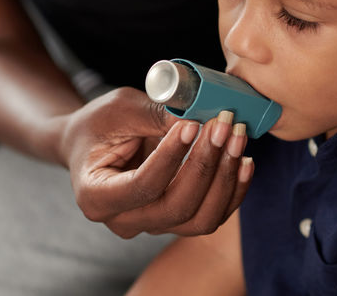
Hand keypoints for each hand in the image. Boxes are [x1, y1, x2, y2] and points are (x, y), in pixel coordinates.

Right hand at [60, 87, 252, 238]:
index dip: (172, 157)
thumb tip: (200, 112)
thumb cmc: (98, 124)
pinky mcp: (176, 221)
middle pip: (176, 208)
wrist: (91, 144)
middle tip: (224, 125)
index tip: (193, 124)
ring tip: (238, 138)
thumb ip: (155, 114)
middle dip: (206, 165)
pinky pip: (212, 215)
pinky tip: (245, 159)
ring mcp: (151, 225)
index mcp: (96, 196)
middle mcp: (123, 220)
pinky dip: (233, 189)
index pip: (142, 186)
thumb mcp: (119, 110)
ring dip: (225, 178)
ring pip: (200, 219)